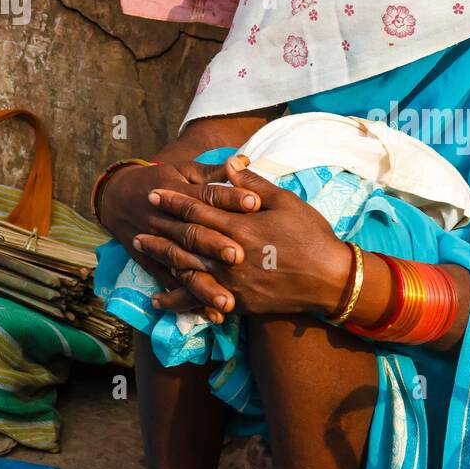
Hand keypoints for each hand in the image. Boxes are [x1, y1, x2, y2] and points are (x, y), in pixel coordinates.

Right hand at [99, 155, 254, 323]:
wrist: (117, 196)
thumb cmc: (163, 179)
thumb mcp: (184, 169)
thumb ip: (213, 171)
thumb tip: (242, 161)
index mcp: (178, 191)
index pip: (207, 195)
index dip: (230, 198)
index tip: (255, 203)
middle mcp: (166, 219)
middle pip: (192, 232)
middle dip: (214, 244)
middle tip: (238, 256)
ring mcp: (157, 243)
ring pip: (181, 264)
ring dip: (204, 283)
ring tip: (228, 300)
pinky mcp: (151, 263)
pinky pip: (171, 283)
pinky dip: (189, 301)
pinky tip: (212, 315)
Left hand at [132, 167, 354, 318]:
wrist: (330, 280)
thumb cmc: (311, 235)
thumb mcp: (286, 202)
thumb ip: (253, 185)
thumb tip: (228, 166)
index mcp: (240, 227)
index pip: (198, 210)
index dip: (174, 201)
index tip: (154, 194)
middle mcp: (228, 256)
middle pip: (185, 240)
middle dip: (160, 229)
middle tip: (139, 223)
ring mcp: (231, 282)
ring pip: (186, 270)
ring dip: (162, 258)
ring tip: (142, 251)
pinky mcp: (237, 303)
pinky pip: (199, 302)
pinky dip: (177, 301)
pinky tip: (159, 300)